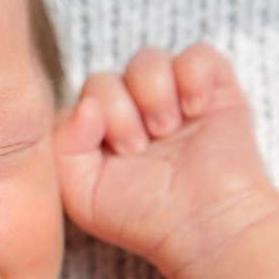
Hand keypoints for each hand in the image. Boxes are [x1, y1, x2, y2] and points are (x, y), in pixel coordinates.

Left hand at [55, 44, 278, 277]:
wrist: (203, 225)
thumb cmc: (141, 217)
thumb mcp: (81, 194)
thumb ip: (63, 147)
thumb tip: (85, 104)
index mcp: (97, 135)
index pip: (77, 100)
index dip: (90, 118)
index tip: (116, 152)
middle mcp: (130, 113)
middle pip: (104, 78)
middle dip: (120, 111)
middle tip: (140, 148)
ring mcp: (171, 99)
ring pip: (146, 59)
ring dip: (154, 92)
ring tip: (167, 130)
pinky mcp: (214, 90)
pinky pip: (197, 54)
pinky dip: (193, 76)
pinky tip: (196, 109)